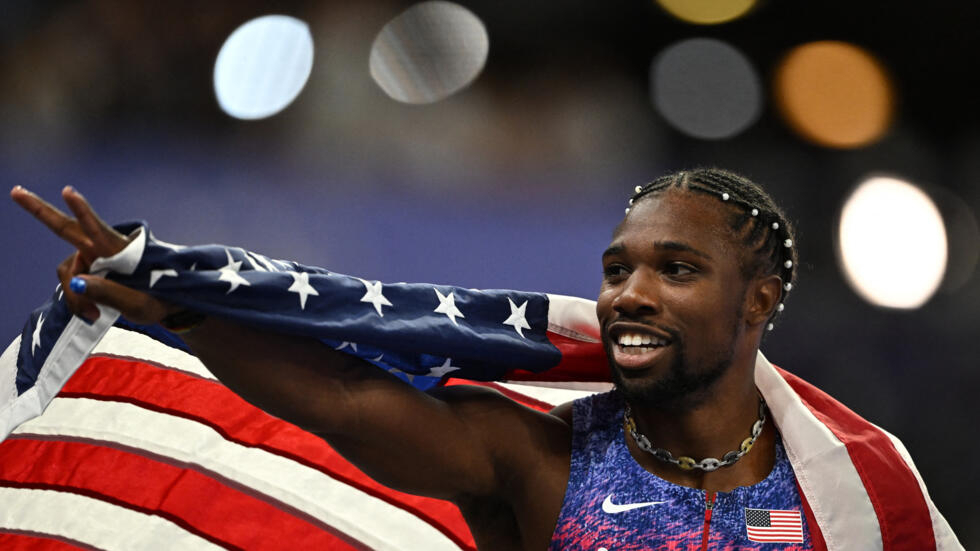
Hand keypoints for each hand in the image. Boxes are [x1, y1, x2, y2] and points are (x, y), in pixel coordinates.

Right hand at [11, 185, 174, 323]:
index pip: (97, 228)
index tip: (68, 191)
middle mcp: (104, 248)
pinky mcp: (93, 269)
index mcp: (120, 251)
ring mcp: (96, 257)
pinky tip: (90, 313)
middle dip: (40, 210)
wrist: (167, 305)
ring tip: (93, 316)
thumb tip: (76, 282)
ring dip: (74, 295)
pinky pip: (72, 282)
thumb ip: (109, 293)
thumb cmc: (159, 301)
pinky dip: (77, 298)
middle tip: (15, 191)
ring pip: (68, 271)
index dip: (82, 210)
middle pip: (65, 228)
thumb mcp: (139, 304)